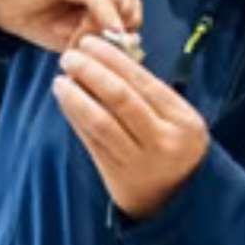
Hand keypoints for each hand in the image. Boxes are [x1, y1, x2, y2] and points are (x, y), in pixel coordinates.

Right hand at [0, 0, 141, 52]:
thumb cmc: (40, 16)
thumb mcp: (78, 33)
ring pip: (116, 1)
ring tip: (70, 39)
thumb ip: (106, 36)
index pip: (134, 11)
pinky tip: (81, 33)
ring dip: (95, 28)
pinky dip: (94, 17)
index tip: (96, 54)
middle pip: (128, 6)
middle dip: (107, 34)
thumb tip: (133, 41)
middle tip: (79, 47)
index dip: (119, 37)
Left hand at [52, 35, 209, 218]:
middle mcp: (163, 140)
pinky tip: (66, 101)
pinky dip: (76, 117)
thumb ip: (152, 95)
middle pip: (121, 98)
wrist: (180, 200)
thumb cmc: (177, 148)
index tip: (91, 44)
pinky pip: (92, 141)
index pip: (143, 82)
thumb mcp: (181, 120)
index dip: (113, 59)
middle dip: (91, 72)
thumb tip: (110, 60)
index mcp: (183, 120)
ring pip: (101, 122)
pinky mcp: (117, 175)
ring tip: (60, 80)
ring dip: (76, 96)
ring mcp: (139, 160)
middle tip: (70, 57)